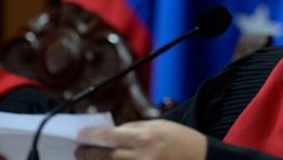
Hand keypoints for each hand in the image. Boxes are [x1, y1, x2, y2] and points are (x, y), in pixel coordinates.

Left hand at [76, 119, 206, 159]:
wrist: (203, 158)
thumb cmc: (183, 140)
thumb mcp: (160, 125)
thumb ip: (136, 127)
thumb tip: (114, 132)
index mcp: (144, 137)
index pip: (109, 136)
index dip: (91, 135)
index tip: (81, 134)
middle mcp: (141, 156)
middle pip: (106, 156)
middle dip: (89, 153)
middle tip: (79, 151)